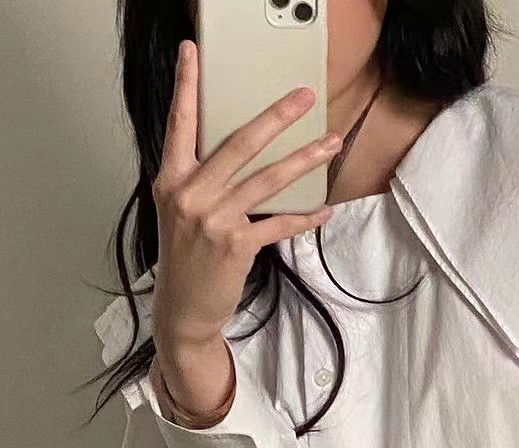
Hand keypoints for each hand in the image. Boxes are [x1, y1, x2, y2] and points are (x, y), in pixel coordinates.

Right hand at [150, 38, 340, 353]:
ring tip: (331, 143)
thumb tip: (239, 153)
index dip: (186, 86)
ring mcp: (213, 220)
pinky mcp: (236, 246)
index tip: (192, 53)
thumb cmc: (186, 257)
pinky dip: (305, 217)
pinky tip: (325, 208)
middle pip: (238, 143)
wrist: (184, 307)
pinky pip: (279, 223)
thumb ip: (200, 179)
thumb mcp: (181, 211)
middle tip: (303, 97)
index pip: (179, 123)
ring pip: (267, 179)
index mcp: (171, 179)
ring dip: (304, 159)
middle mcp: (189, 194)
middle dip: (276, 117)